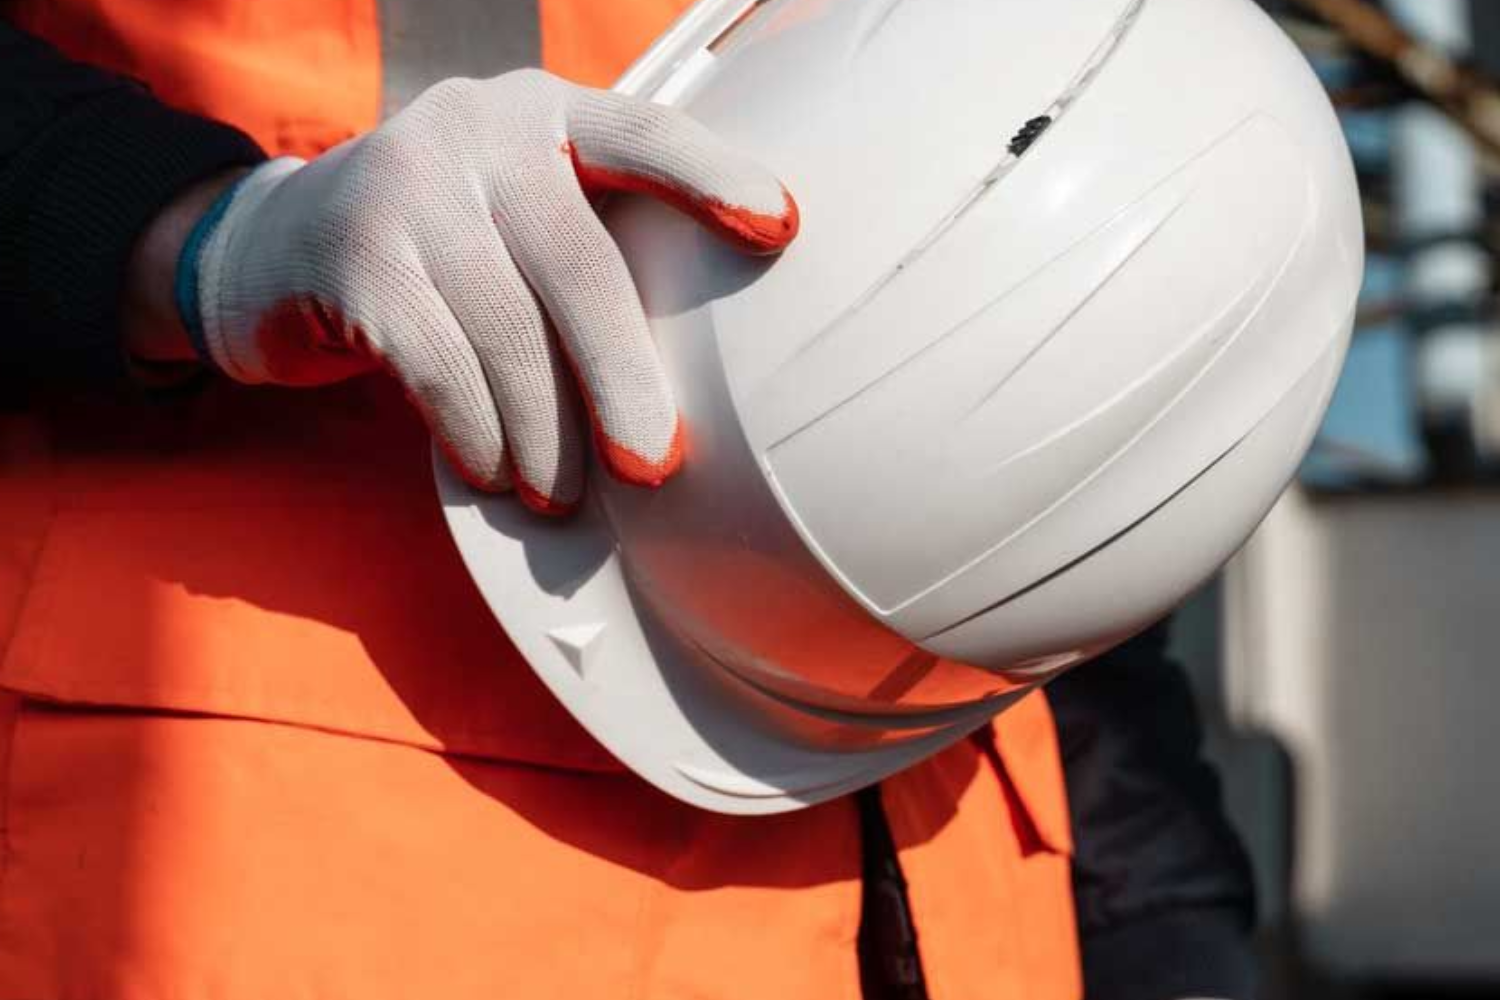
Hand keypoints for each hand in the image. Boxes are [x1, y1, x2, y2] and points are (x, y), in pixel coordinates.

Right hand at [177, 70, 796, 511]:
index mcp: (545, 115)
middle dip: (622, 380)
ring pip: (509, 330)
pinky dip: (475, 432)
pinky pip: (438, 364)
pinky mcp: (354, 254)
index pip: (643, 134)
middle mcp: (480, 129)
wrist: (275, 247)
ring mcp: (408, 183)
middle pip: (580, 264)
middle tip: (651, 466)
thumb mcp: (516, 222)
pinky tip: (491, 471)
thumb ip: (586, 258)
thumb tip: (669, 403)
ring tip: (560, 495)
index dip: (712, 176)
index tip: (780, 228)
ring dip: (544, 433)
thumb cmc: (444, 256)